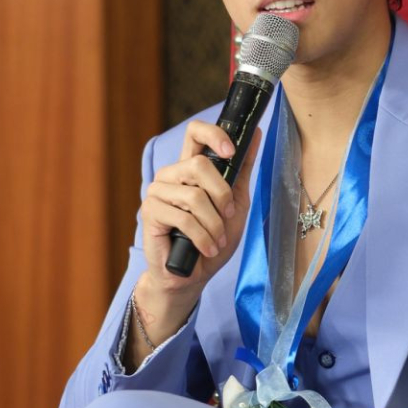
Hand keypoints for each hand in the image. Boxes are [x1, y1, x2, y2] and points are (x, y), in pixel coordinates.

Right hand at [135, 119, 262, 334]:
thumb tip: (257, 134)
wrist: (192, 275)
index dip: (213, 134)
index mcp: (190, 168)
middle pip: (198, 164)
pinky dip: (202, 237)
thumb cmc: (213, 239)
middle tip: (228, 215)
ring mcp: (157, 192)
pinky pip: (183, 218)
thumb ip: (241, 171)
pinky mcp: (150, 212)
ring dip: (213, 224)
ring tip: (217, 240)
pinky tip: (207, 248)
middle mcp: (171, 175)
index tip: (231, 151)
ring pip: (194, 195)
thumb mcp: (236, 204)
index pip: (195, 132)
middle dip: (221, 194)